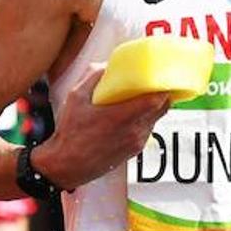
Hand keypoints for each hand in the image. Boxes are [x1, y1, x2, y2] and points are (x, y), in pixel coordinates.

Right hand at [35, 64, 170, 189]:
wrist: (68, 165)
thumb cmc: (70, 134)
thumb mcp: (75, 98)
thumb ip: (92, 78)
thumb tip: (105, 66)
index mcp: (121, 116)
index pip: (156, 99)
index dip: (163, 86)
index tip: (160, 76)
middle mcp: (133, 130)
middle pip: (161, 108)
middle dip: (161, 93)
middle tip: (153, 82)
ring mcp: (136, 142)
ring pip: (155, 119)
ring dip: (152, 107)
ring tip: (139, 99)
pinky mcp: (134, 151)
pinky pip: (147, 130)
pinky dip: (145, 120)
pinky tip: (130, 116)